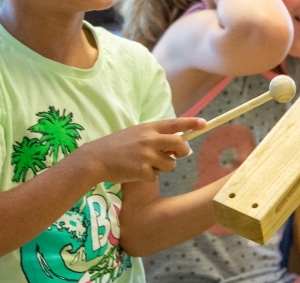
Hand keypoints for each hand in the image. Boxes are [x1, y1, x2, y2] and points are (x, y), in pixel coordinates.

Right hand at [86, 117, 205, 183]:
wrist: (95, 159)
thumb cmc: (116, 146)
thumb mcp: (135, 134)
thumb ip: (154, 137)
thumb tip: (176, 145)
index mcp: (149, 128)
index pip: (175, 123)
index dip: (191, 123)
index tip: (204, 123)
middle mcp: (150, 139)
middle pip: (180, 144)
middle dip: (183, 151)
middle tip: (178, 155)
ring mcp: (147, 155)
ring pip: (170, 164)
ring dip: (163, 167)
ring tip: (145, 164)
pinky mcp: (143, 170)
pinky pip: (155, 176)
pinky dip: (148, 176)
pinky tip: (135, 172)